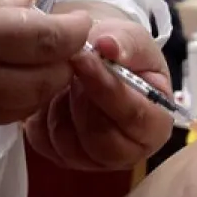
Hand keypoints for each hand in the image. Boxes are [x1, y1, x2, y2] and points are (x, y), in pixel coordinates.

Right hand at [0, 0, 91, 130]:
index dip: (75, 31)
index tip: (80, 17)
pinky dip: (11, 100)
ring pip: (22, 108)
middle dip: (64, 62)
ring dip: (41, 86)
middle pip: (45, 82)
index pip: (48, 41)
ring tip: (37, 59)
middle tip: (63, 39)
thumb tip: (31, 0)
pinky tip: (1, 76)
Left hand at [24, 14, 172, 170]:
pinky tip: (52, 95)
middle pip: (102, 141)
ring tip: (66, 79)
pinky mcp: (61, 157)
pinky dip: (41, 114)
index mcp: (155, 123)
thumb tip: (109, 47)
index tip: (84, 60)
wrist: (91, 57)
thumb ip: (126, 42)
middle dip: (82, 101)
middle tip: (73, 68)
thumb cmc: (118, 52)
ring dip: (59, 106)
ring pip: (68, 144)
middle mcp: (128, 150)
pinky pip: (43, 141)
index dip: (108, 90)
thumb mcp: (130, 37)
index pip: (136, 118)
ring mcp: (93, 159)